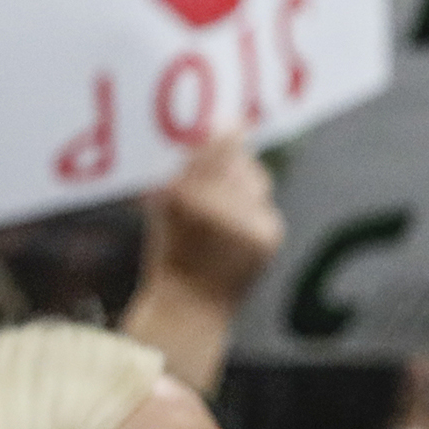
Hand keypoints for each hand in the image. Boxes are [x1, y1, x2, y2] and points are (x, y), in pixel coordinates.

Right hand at [138, 131, 280, 308]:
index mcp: (183, 195)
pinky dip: (252, 210)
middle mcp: (218, 205)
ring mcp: (246, 222)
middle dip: (231, 155)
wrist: (191, 306)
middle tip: (224, 154)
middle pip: (238, 157)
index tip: (225, 122)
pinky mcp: (268, 236)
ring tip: (226, 201)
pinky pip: (264, 205)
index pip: (216, 144)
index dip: (223, 130)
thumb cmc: (169, 252)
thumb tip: (215, 130)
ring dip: (243, 182)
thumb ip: (182, 170)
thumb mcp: (160, 206)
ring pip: (256, 178)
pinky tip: (236, 226)